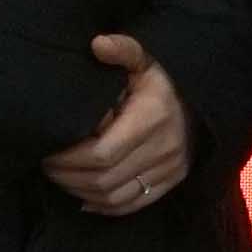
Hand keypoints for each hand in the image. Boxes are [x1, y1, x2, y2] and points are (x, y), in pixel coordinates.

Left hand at [48, 31, 192, 215]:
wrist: (205, 99)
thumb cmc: (166, 79)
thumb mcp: (146, 58)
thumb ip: (123, 50)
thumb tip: (97, 44)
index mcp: (152, 117)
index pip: (101, 153)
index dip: (69, 159)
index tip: (49, 152)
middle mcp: (163, 148)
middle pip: (103, 179)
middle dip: (68, 176)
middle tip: (47, 166)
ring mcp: (170, 168)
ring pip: (115, 195)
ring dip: (82, 193)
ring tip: (61, 179)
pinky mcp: (173, 180)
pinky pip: (134, 204)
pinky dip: (106, 206)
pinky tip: (85, 198)